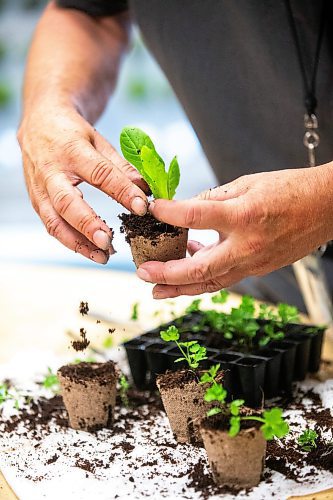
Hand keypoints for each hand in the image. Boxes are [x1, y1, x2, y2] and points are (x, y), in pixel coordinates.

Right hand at [18, 103, 147, 263]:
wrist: (38, 122)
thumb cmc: (72, 133)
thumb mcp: (99, 140)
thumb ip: (121, 166)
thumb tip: (146, 190)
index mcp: (72, 150)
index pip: (100, 174)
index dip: (122, 191)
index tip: (141, 207)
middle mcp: (51, 171)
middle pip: (67, 203)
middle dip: (88, 226)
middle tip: (108, 243)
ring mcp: (39, 188)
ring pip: (54, 222)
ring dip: (78, 243)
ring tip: (102, 256)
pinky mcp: (36, 200)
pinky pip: (51, 225)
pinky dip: (70, 241)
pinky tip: (89, 249)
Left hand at [136, 166, 332, 297]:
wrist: (325, 208)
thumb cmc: (289, 190)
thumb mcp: (247, 183)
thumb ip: (214, 199)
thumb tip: (184, 209)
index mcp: (244, 215)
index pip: (196, 217)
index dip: (169, 213)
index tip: (150, 209)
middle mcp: (248, 245)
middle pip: (200, 269)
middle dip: (168, 274)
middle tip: (143, 273)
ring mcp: (254, 263)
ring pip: (211, 282)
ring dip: (181, 287)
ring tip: (156, 288)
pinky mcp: (258, 269)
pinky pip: (224, 278)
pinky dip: (203, 277)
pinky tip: (186, 268)